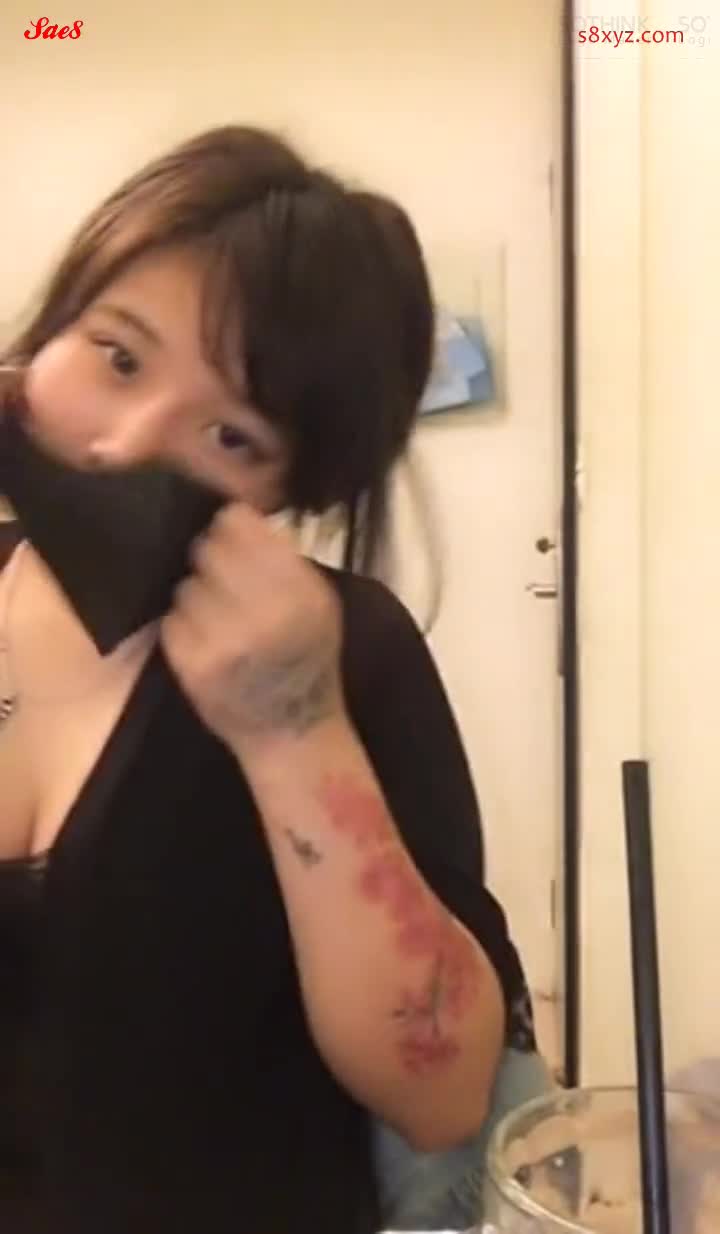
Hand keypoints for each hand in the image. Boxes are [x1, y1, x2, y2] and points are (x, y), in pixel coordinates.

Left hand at [160, 503, 344, 750]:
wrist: (291, 731)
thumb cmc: (308, 659)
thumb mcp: (318, 603)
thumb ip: (283, 558)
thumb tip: (235, 515)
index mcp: (299, 590)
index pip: (238, 524)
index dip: (231, 527)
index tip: (233, 539)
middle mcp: (262, 611)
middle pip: (206, 549)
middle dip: (212, 561)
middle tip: (224, 581)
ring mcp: (222, 640)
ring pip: (186, 585)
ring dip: (197, 596)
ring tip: (218, 617)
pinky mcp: (191, 664)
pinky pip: (172, 620)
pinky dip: (184, 627)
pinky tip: (206, 641)